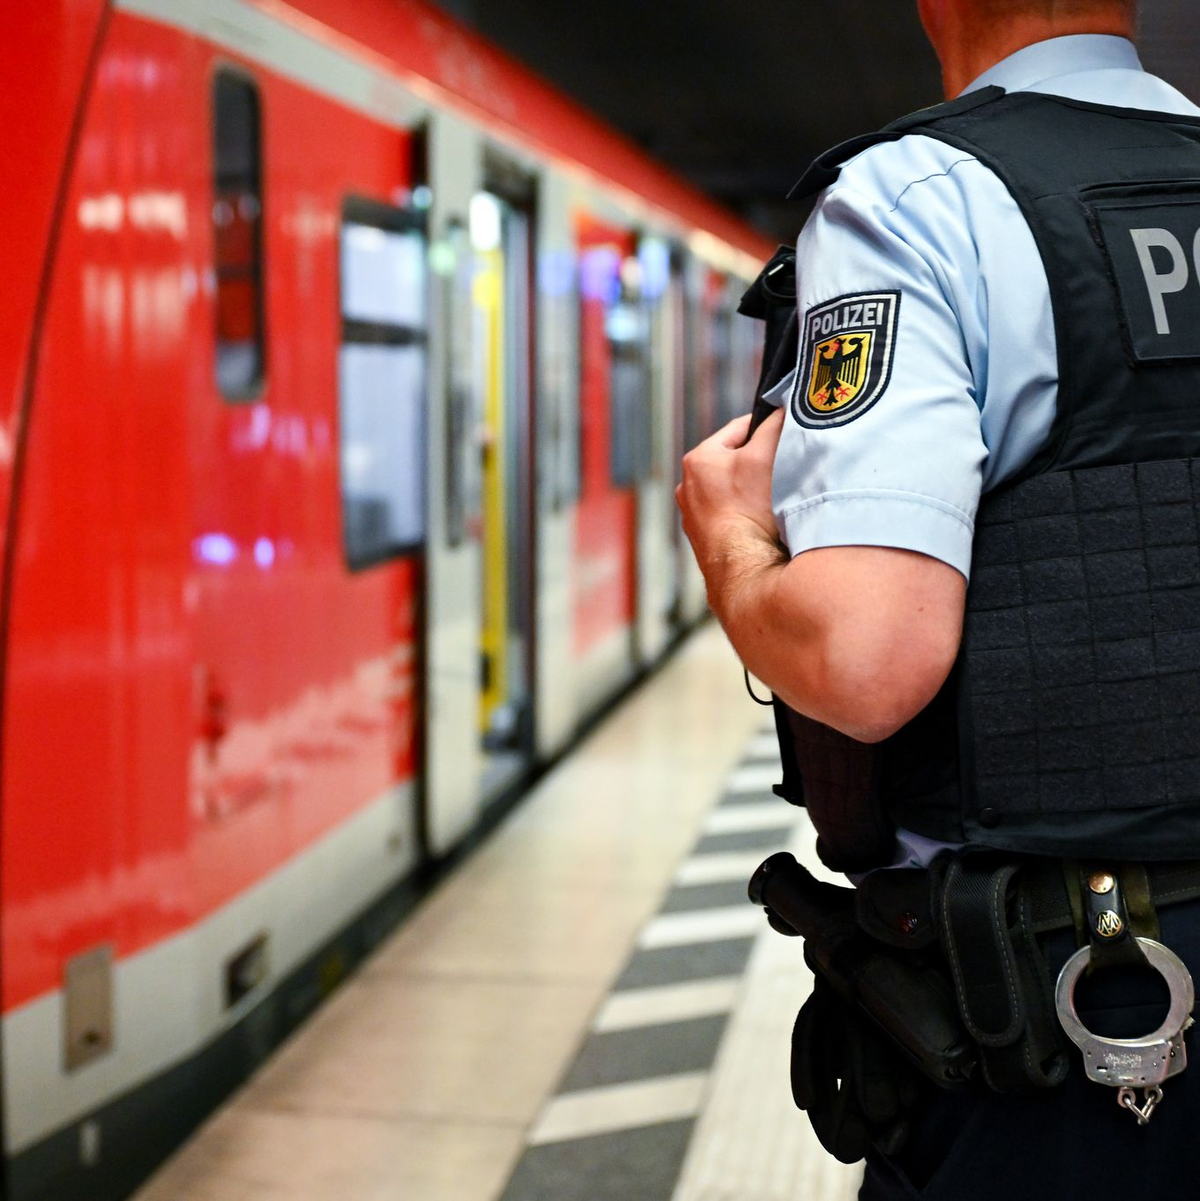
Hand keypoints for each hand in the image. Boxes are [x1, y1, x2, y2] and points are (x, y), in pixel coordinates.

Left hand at [676, 408, 785, 574]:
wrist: (744, 568)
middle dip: (759, 462)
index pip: (739, 429)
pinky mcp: (706, 541)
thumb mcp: (765, 455)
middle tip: (784, 469)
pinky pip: (732, 517)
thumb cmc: (750, 510)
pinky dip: (748, 515)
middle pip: (735, 461)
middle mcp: (688, 488)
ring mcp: (694, 517)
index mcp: (698, 460)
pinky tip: (764, 523)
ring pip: (733, 491)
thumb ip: (773, 426)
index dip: (767, 427)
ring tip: (775, 499)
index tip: (786, 433)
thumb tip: (781, 410)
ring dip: (754, 491)